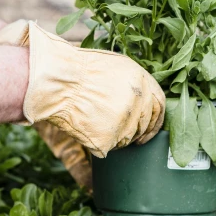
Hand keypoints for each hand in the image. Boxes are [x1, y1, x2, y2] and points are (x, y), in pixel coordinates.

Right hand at [0, 20, 164, 157]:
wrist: (55, 81)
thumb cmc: (79, 70)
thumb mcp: (116, 68)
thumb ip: (135, 85)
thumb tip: (146, 101)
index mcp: (143, 83)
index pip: (160, 108)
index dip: (154, 120)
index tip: (148, 129)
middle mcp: (139, 104)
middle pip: (144, 127)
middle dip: (135, 132)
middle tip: (118, 130)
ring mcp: (125, 123)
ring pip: (126, 140)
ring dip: (115, 137)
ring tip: (94, 122)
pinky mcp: (109, 139)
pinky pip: (107, 148)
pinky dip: (98, 143)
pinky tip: (86, 128)